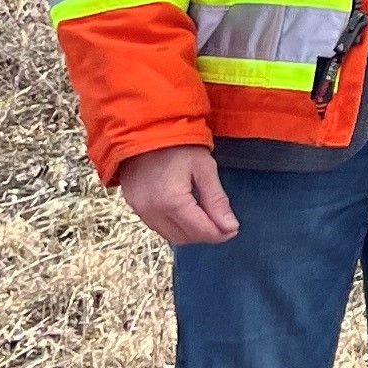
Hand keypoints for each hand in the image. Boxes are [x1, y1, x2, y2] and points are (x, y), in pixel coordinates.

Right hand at [114, 143, 238, 244]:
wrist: (144, 129)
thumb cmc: (178, 144)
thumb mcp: (204, 168)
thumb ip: (216, 200)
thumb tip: (231, 228)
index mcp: (172, 201)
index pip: (201, 231)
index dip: (221, 233)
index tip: (233, 229)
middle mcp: (153, 211)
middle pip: (185, 237)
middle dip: (206, 235)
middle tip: (222, 223)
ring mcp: (140, 210)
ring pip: (171, 235)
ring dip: (190, 233)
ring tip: (205, 218)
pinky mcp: (134, 206)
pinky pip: (157, 226)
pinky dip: (174, 225)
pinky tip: (185, 213)